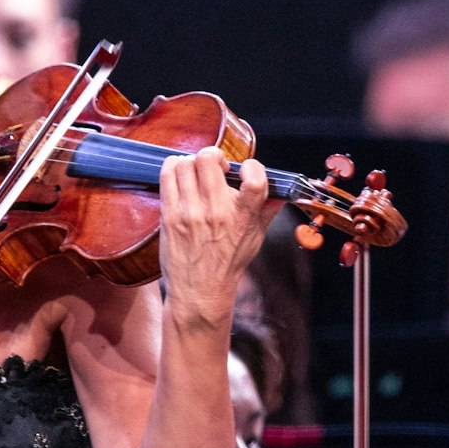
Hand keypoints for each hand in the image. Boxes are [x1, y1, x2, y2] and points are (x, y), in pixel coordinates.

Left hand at [157, 147, 275, 323]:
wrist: (199, 291)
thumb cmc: (228, 265)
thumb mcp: (256, 238)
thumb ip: (267, 212)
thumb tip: (281, 192)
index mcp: (242, 217)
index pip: (254, 180)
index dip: (251, 166)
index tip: (245, 170)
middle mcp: (216, 212)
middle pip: (209, 159)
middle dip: (214, 156)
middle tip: (216, 166)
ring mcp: (190, 212)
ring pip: (185, 163)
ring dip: (192, 162)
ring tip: (196, 172)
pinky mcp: (170, 215)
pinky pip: (167, 175)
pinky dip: (173, 167)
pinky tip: (180, 174)